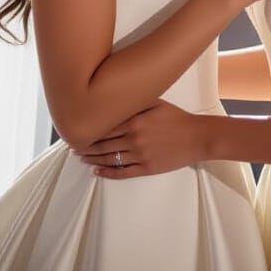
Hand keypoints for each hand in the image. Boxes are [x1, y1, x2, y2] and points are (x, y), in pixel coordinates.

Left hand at [74, 101, 204, 178]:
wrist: (197, 137)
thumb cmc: (177, 118)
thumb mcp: (156, 103)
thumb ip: (135, 101)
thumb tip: (115, 98)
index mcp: (134, 121)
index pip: (104, 127)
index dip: (88, 130)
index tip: (77, 130)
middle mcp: (134, 139)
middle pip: (103, 144)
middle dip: (85, 146)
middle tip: (73, 147)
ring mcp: (140, 155)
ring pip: (109, 158)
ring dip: (92, 159)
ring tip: (81, 157)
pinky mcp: (147, 168)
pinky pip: (122, 172)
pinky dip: (107, 173)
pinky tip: (97, 171)